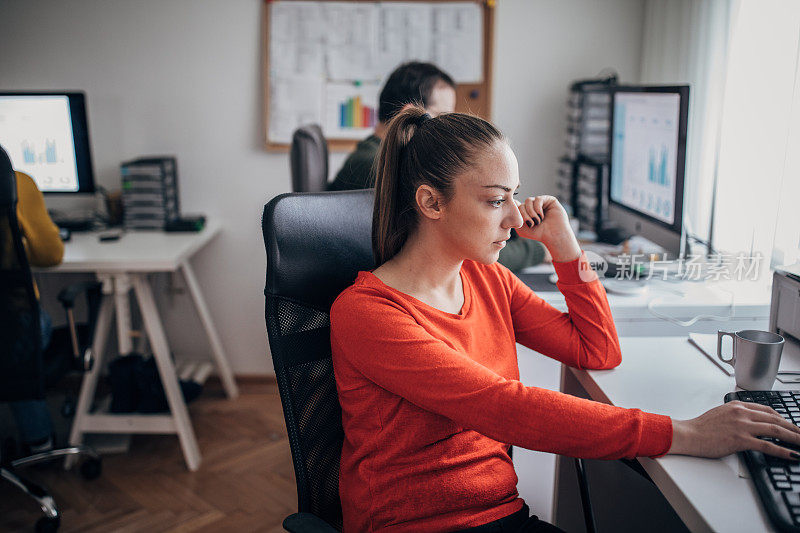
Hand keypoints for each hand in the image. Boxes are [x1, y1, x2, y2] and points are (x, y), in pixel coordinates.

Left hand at [515, 195, 579, 262]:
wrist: (553, 236)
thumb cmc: (539, 233)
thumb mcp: (521, 228)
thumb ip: (515, 218)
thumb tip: (512, 203)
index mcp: (527, 212)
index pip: (517, 205)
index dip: (515, 210)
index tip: (517, 217)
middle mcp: (533, 206)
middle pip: (522, 204)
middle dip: (524, 215)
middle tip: (531, 224)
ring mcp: (541, 202)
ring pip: (528, 200)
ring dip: (531, 212)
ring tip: (537, 221)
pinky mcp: (549, 200)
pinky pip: (538, 199)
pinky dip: (537, 208)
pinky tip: (541, 216)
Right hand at [668, 401, 799, 459]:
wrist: (688, 434)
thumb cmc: (701, 427)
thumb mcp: (720, 414)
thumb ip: (736, 416)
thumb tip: (749, 424)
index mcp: (737, 405)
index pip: (767, 410)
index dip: (783, 419)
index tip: (790, 426)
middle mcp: (742, 413)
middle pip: (775, 419)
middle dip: (793, 428)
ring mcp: (742, 426)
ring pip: (776, 430)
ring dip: (794, 438)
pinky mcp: (740, 440)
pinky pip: (768, 445)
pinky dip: (783, 450)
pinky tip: (792, 455)